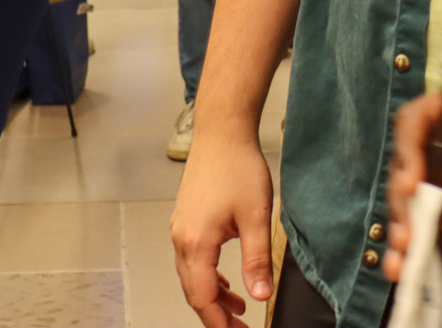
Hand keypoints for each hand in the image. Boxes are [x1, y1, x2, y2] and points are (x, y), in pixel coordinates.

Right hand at [170, 131, 275, 327]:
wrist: (222, 133)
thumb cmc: (237, 167)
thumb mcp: (256, 216)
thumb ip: (257, 260)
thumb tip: (260, 295)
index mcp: (196, 242)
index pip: (202, 297)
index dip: (219, 322)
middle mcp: (181, 238)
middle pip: (193, 291)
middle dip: (216, 315)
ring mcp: (181, 229)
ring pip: (192, 276)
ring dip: (213, 296)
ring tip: (238, 308)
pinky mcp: (186, 220)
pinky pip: (192, 259)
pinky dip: (208, 276)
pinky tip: (225, 280)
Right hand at [384, 92, 441, 282]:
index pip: (419, 119)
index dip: (408, 148)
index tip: (411, 183)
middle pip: (408, 165)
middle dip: (402, 202)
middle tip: (407, 235)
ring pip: (414, 199)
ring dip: (406, 227)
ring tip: (404, 259)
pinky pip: (434, 223)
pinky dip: (423, 244)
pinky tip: (412, 268)